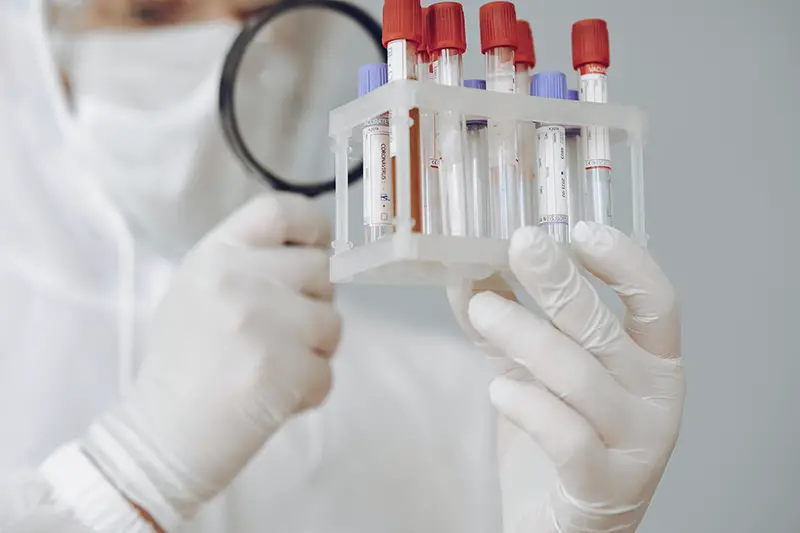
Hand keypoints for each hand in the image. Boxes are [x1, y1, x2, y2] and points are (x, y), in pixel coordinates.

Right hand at [81, 193, 340, 530]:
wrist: (159, 436)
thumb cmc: (184, 363)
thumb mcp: (199, 291)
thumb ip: (249, 264)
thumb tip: (317, 253)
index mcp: (216, 255)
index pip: (280, 210)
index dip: (312, 226)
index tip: (318, 248)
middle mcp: (240, 279)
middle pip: (322, 268)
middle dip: (316, 301)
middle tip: (286, 332)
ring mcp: (264, 323)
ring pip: (332, 323)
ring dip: (315, 351)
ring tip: (272, 368)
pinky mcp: (285, 369)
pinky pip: (327, 373)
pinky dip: (308, 392)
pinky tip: (272, 398)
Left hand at [448, 222, 683, 532]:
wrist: (563, 525)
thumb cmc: (557, 440)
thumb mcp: (532, 369)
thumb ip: (507, 323)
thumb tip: (467, 269)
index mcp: (652, 362)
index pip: (656, 299)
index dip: (623, 259)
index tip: (577, 229)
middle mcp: (657, 399)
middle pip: (607, 327)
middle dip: (559, 281)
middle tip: (518, 245)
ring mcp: (638, 446)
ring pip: (578, 375)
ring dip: (522, 334)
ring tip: (481, 309)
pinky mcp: (606, 487)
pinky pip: (567, 436)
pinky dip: (528, 405)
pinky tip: (497, 388)